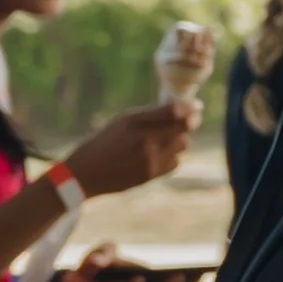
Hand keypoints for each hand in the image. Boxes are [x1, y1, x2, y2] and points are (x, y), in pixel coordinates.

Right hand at [70, 98, 198, 199]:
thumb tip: (182, 109)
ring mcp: (149, 158)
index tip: (197, 106)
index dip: (190, 107)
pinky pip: (176, 162)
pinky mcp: (151, 174)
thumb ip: (151, 115)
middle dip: (189, 122)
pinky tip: (160, 155)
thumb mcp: (123, 121)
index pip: (174, 110)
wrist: (85, 173)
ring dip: (180, 140)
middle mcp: (144, 138)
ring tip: (166, 139)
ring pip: (183, 144)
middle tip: (189, 121)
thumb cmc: (105, 142)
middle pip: (184, 127)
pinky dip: (173, 156)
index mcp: (135, 120)